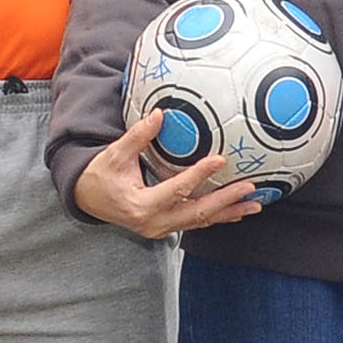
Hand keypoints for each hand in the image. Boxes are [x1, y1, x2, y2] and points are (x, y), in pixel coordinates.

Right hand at [71, 108, 263, 236]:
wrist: (88, 199)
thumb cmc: (101, 174)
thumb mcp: (115, 154)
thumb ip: (137, 136)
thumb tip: (159, 114)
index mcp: (141, 205)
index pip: (176, 190)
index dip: (199, 174)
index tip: (220, 159)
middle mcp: (154, 222)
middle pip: (196, 213)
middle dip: (226, 201)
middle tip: (249, 187)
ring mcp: (161, 228)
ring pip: (200, 221)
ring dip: (228, 212)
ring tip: (254, 203)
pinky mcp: (166, 228)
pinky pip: (196, 222)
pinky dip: (218, 216)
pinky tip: (237, 211)